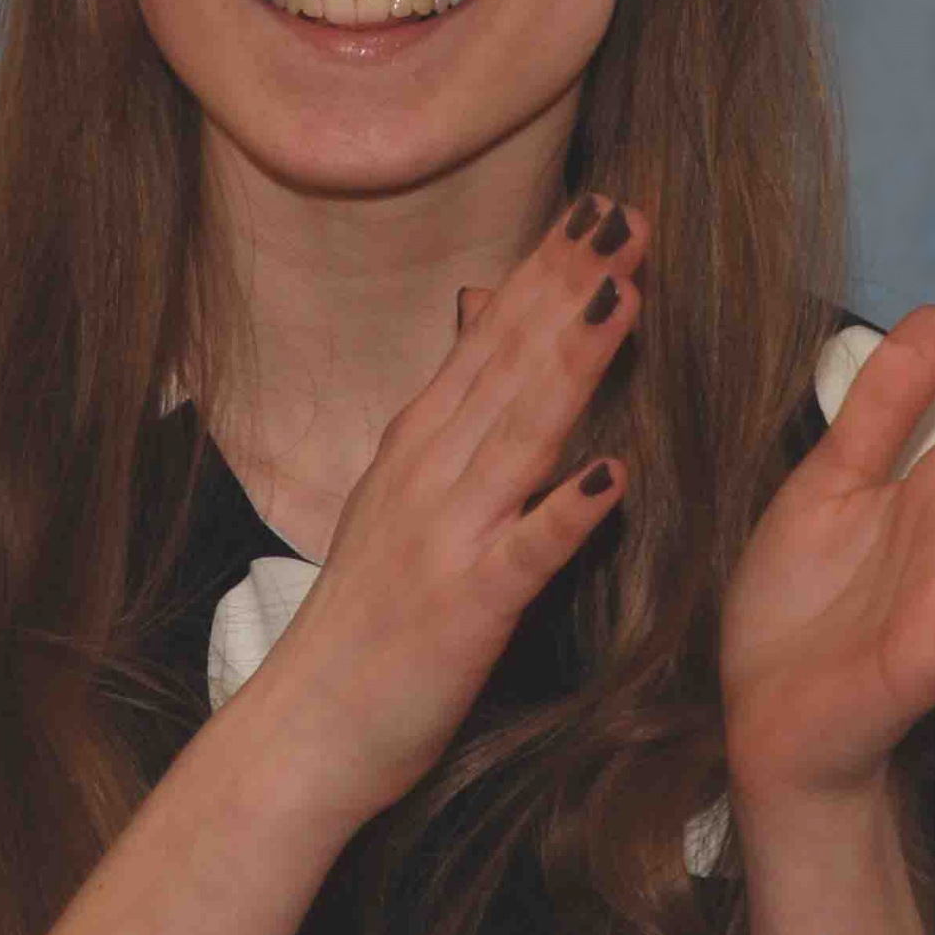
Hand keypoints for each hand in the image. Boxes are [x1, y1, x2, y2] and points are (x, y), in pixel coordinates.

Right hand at [255, 192, 645, 825]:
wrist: (308, 727)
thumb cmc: (367, 612)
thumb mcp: (397, 490)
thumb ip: (449, 404)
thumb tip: (477, 309)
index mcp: (419, 440)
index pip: (491, 334)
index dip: (546, 268)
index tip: (598, 207)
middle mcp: (431, 469)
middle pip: (511, 360)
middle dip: (571, 285)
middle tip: (626, 214)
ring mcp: (447, 533)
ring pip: (522, 431)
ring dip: (576, 362)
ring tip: (627, 297)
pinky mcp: (468, 606)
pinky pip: (526, 551)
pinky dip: (566, 511)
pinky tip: (615, 475)